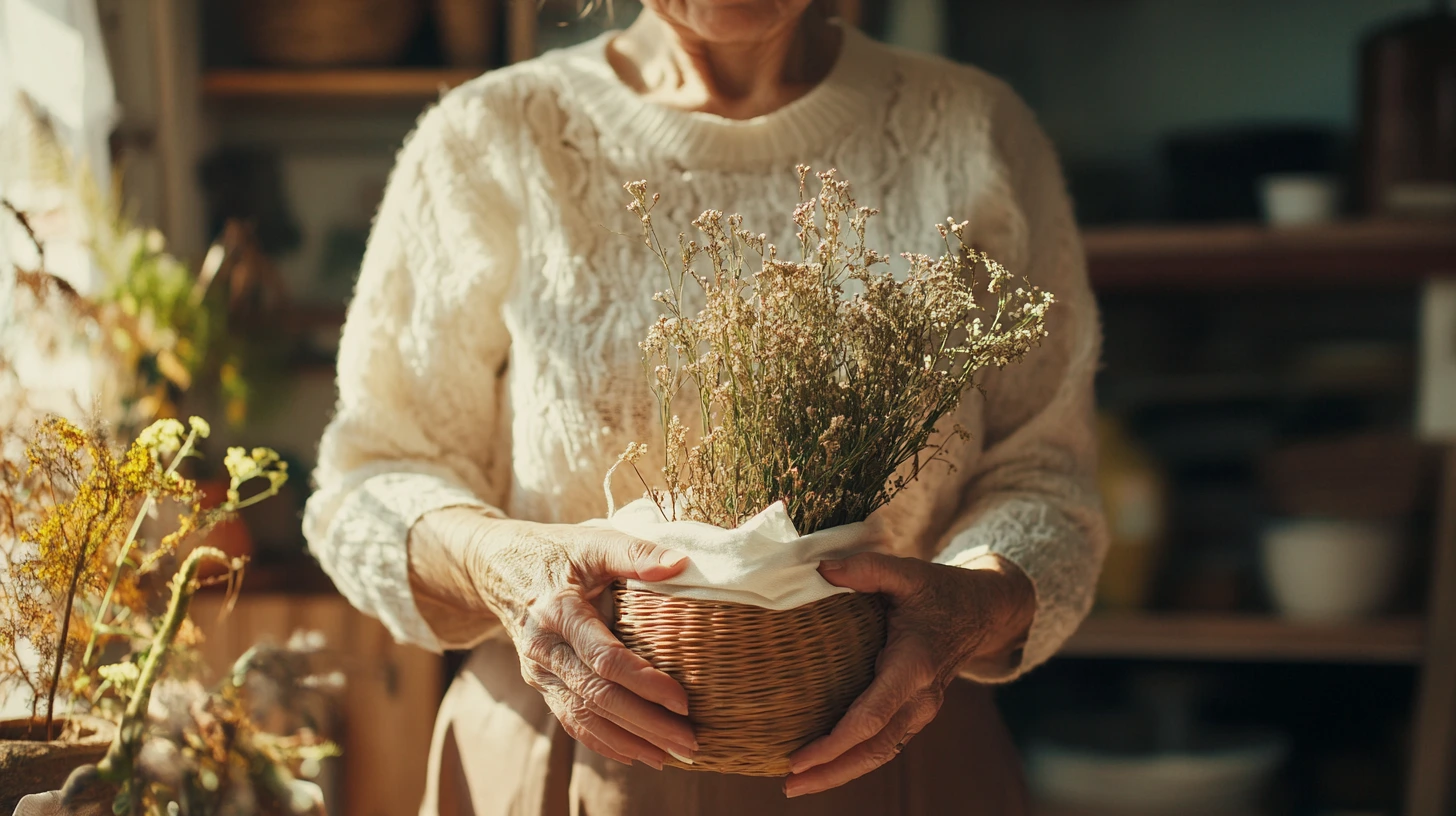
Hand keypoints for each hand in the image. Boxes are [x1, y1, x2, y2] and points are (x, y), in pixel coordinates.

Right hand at [410, 511, 698, 768]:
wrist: (497, 566)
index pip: (604, 658)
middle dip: (645, 724)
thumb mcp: (592, 542)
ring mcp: (539, 670)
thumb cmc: (555, 551)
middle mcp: (544, 648)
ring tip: (669, 757)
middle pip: (597, 697)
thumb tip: (681, 564)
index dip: (644, 682)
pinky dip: (602, 741)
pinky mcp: (541, 682)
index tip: (682, 700)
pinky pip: (570, 719)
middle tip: (689, 743)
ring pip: (583, 716)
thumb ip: (635, 553)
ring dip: (628, 741)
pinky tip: (634, 754)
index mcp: (558, 611)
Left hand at [784, 552, 1034, 796]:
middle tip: (788, 785)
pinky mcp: (915, 713)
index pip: (872, 717)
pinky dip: (853, 759)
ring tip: (797, 784)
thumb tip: (819, 569)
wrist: (981, 612)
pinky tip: (823, 765)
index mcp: (913, 666)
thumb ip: (866, 568)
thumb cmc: (939, 590)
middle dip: (831, 771)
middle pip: (874, 749)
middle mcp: (920, 698)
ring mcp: (921, 710)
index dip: (835, 743)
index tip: (799, 757)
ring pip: (880, 754)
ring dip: (840, 772)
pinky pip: (884, 744)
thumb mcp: (906, 571)